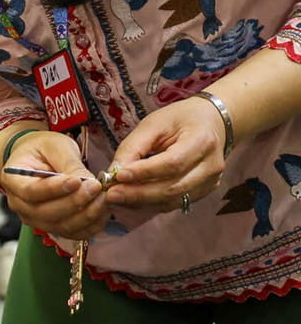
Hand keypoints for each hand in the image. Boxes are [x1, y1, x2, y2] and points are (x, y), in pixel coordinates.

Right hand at [0, 129, 107, 238]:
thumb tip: (87, 182)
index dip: (54, 189)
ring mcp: (35, 219)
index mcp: (13, 180)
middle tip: (97, 187)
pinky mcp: (53, 227)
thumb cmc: (43, 149)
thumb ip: (69, 163)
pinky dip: (91, 225)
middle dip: (75, 202)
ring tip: (104, 197)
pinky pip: (73, 233)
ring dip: (87, 215)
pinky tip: (103, 209)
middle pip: (46, 213)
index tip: (77, 181)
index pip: (31, 192)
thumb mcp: (55, 146)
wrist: (37, 160)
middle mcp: (19, 205)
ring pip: (61, 226)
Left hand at [103, 95, 227, 211]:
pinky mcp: (205, 191)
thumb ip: (134, 147)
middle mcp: (211, 165)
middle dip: (138, 193)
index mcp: (201, 141)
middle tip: (110, 194)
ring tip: (116, 198)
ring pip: (173, 200)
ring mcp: (211, 182)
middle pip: (173, 187)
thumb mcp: (154, 124)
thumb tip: (114, 172)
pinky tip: (132, 199)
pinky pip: (175, 202)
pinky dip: (151, 203)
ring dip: (142, 202)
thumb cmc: (179, 119)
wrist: (211, 123)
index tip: (118, 176)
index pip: (172, 163)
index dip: (144, 173)